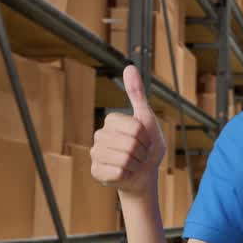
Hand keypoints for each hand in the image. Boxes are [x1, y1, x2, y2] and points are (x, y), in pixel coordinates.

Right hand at [90, 65, 165, 195]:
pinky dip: (128, 175)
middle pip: (130, 144)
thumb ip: (137, 94)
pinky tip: (125, 174)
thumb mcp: (147, 119)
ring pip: (124, 159)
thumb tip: (129, 67)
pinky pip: (117, 172)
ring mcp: (95, 154)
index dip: (147, 138)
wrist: (144, 175)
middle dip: (142, 153)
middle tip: (140, 155)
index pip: (136, 128)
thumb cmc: (148, 147)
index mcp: (111, 120)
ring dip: (136, 165)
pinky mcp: (95, 171)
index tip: (145, 141)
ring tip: (134, 164)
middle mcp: (99, 135)